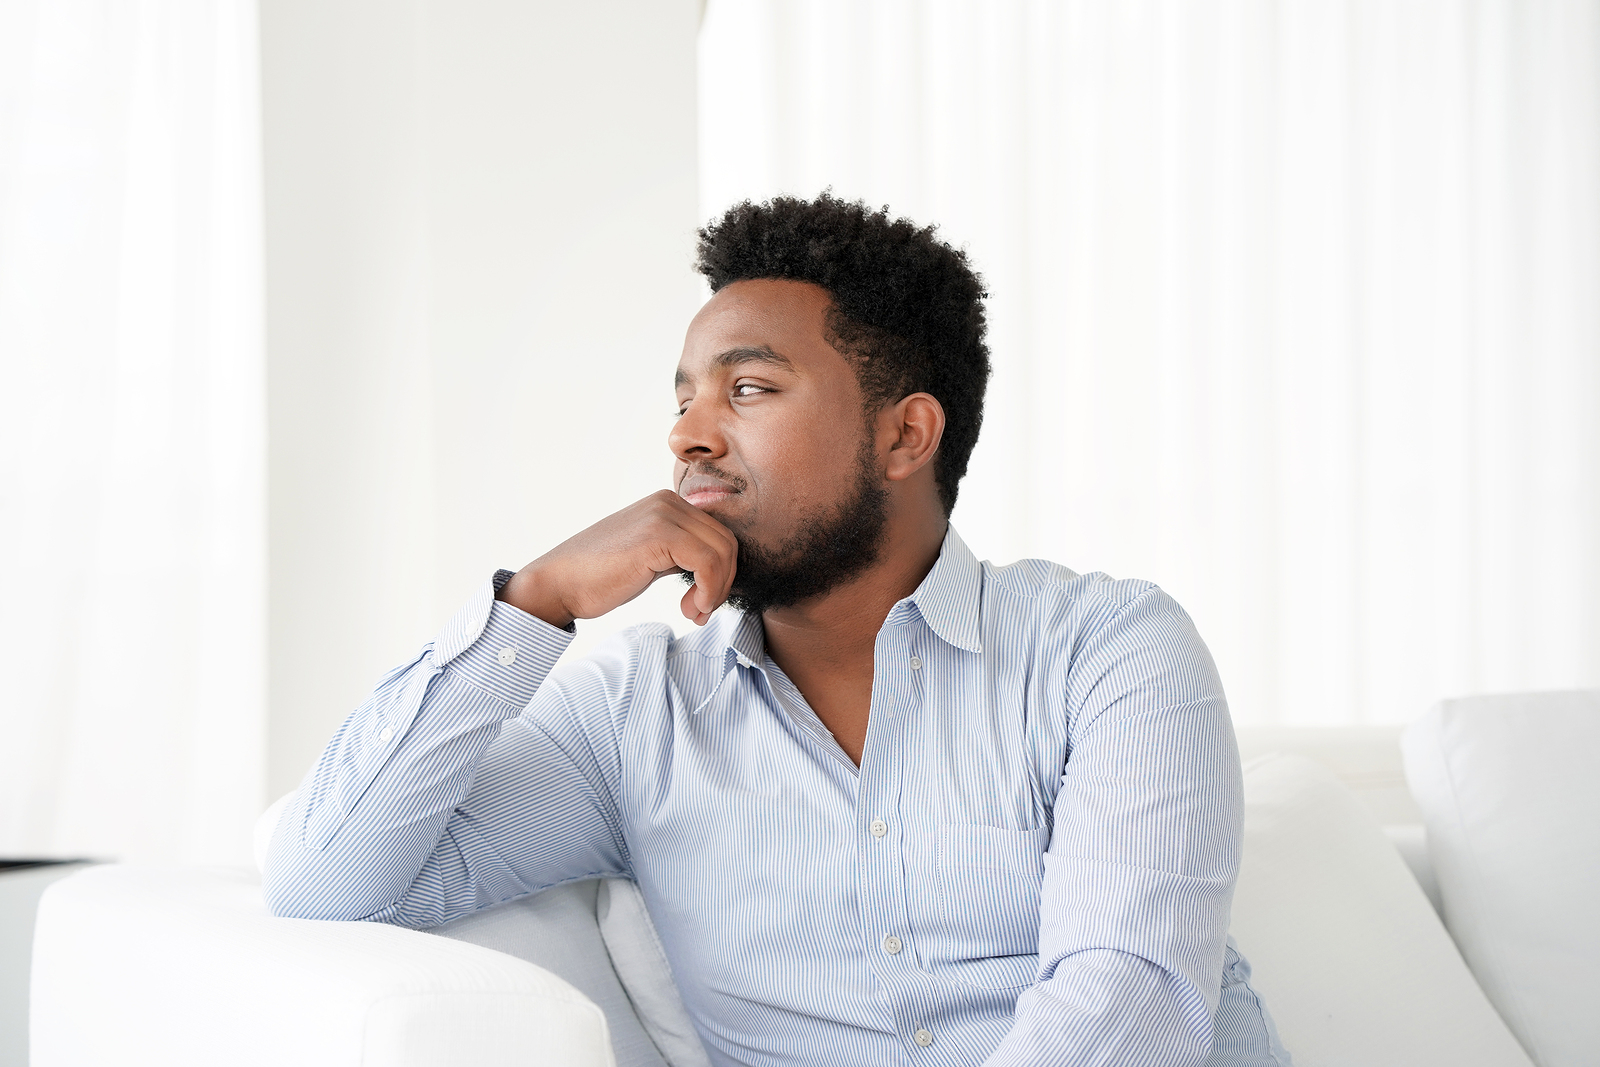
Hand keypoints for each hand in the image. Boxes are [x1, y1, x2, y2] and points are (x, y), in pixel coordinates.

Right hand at [495, 490, 738, 628]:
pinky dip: (709, 590)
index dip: (721, 573)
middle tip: (699, 612)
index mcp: (667, 503)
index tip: (701, 603)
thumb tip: (720, 570)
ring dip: (716, 591)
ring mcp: (663, 514)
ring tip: (693, 613)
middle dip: (723, 583)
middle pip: (727, 543)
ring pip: (723, 552)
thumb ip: (680, 554)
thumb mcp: (651, 558)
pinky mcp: (659, 535)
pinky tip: (690, 608)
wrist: (558, 583)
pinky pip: (709, 562)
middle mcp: (668, 501)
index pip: (719, 535)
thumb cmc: (600, 577)